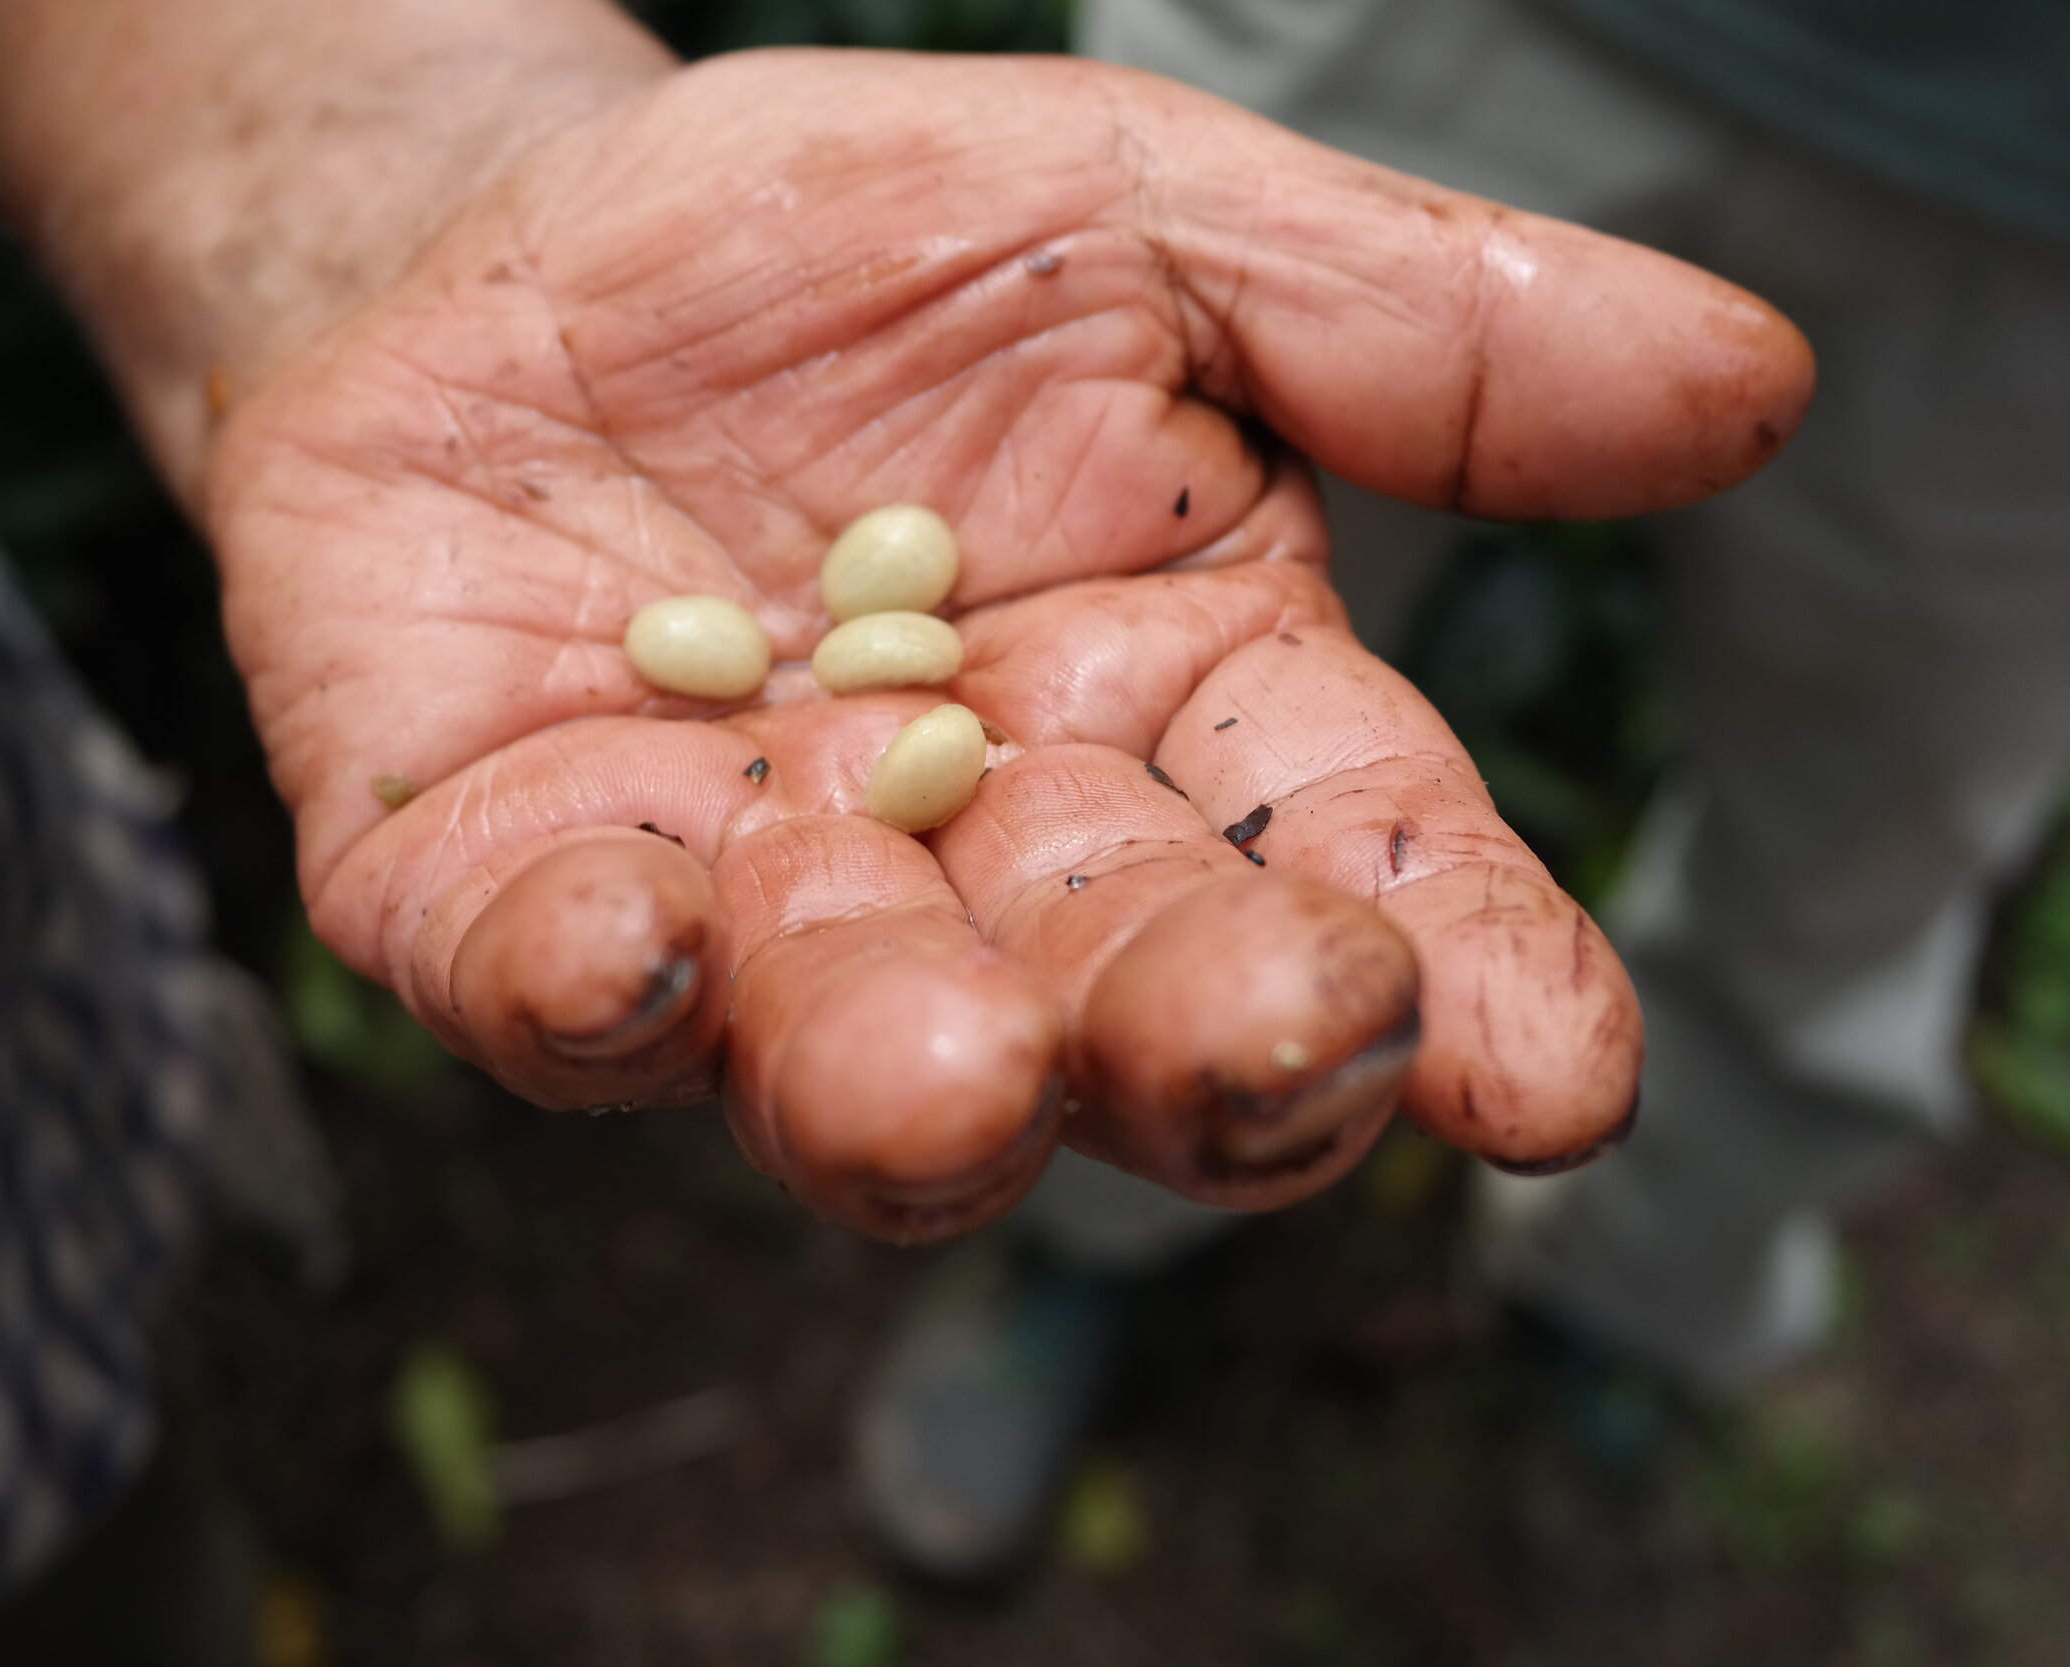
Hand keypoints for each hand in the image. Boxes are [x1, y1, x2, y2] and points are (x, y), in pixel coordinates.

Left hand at [203, 50, 1810, 1238]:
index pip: (1355, 868)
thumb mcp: (1129, 223)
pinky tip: (628, 948)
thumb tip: (1743, 384)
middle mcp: (973, 860)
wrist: (500, 256)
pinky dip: (586, 987)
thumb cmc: (833, 258)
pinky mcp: (505, 896)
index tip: (1553, 1076)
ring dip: (906, 1076)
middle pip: (1124, 1011)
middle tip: (1284, 1037)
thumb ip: (1398, 325)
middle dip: (1207, 1046)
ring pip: (848, 1049)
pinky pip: (548, 986)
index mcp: (1165, 716)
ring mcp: (740, 903)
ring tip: (954, 1075)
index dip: (1467, 975)